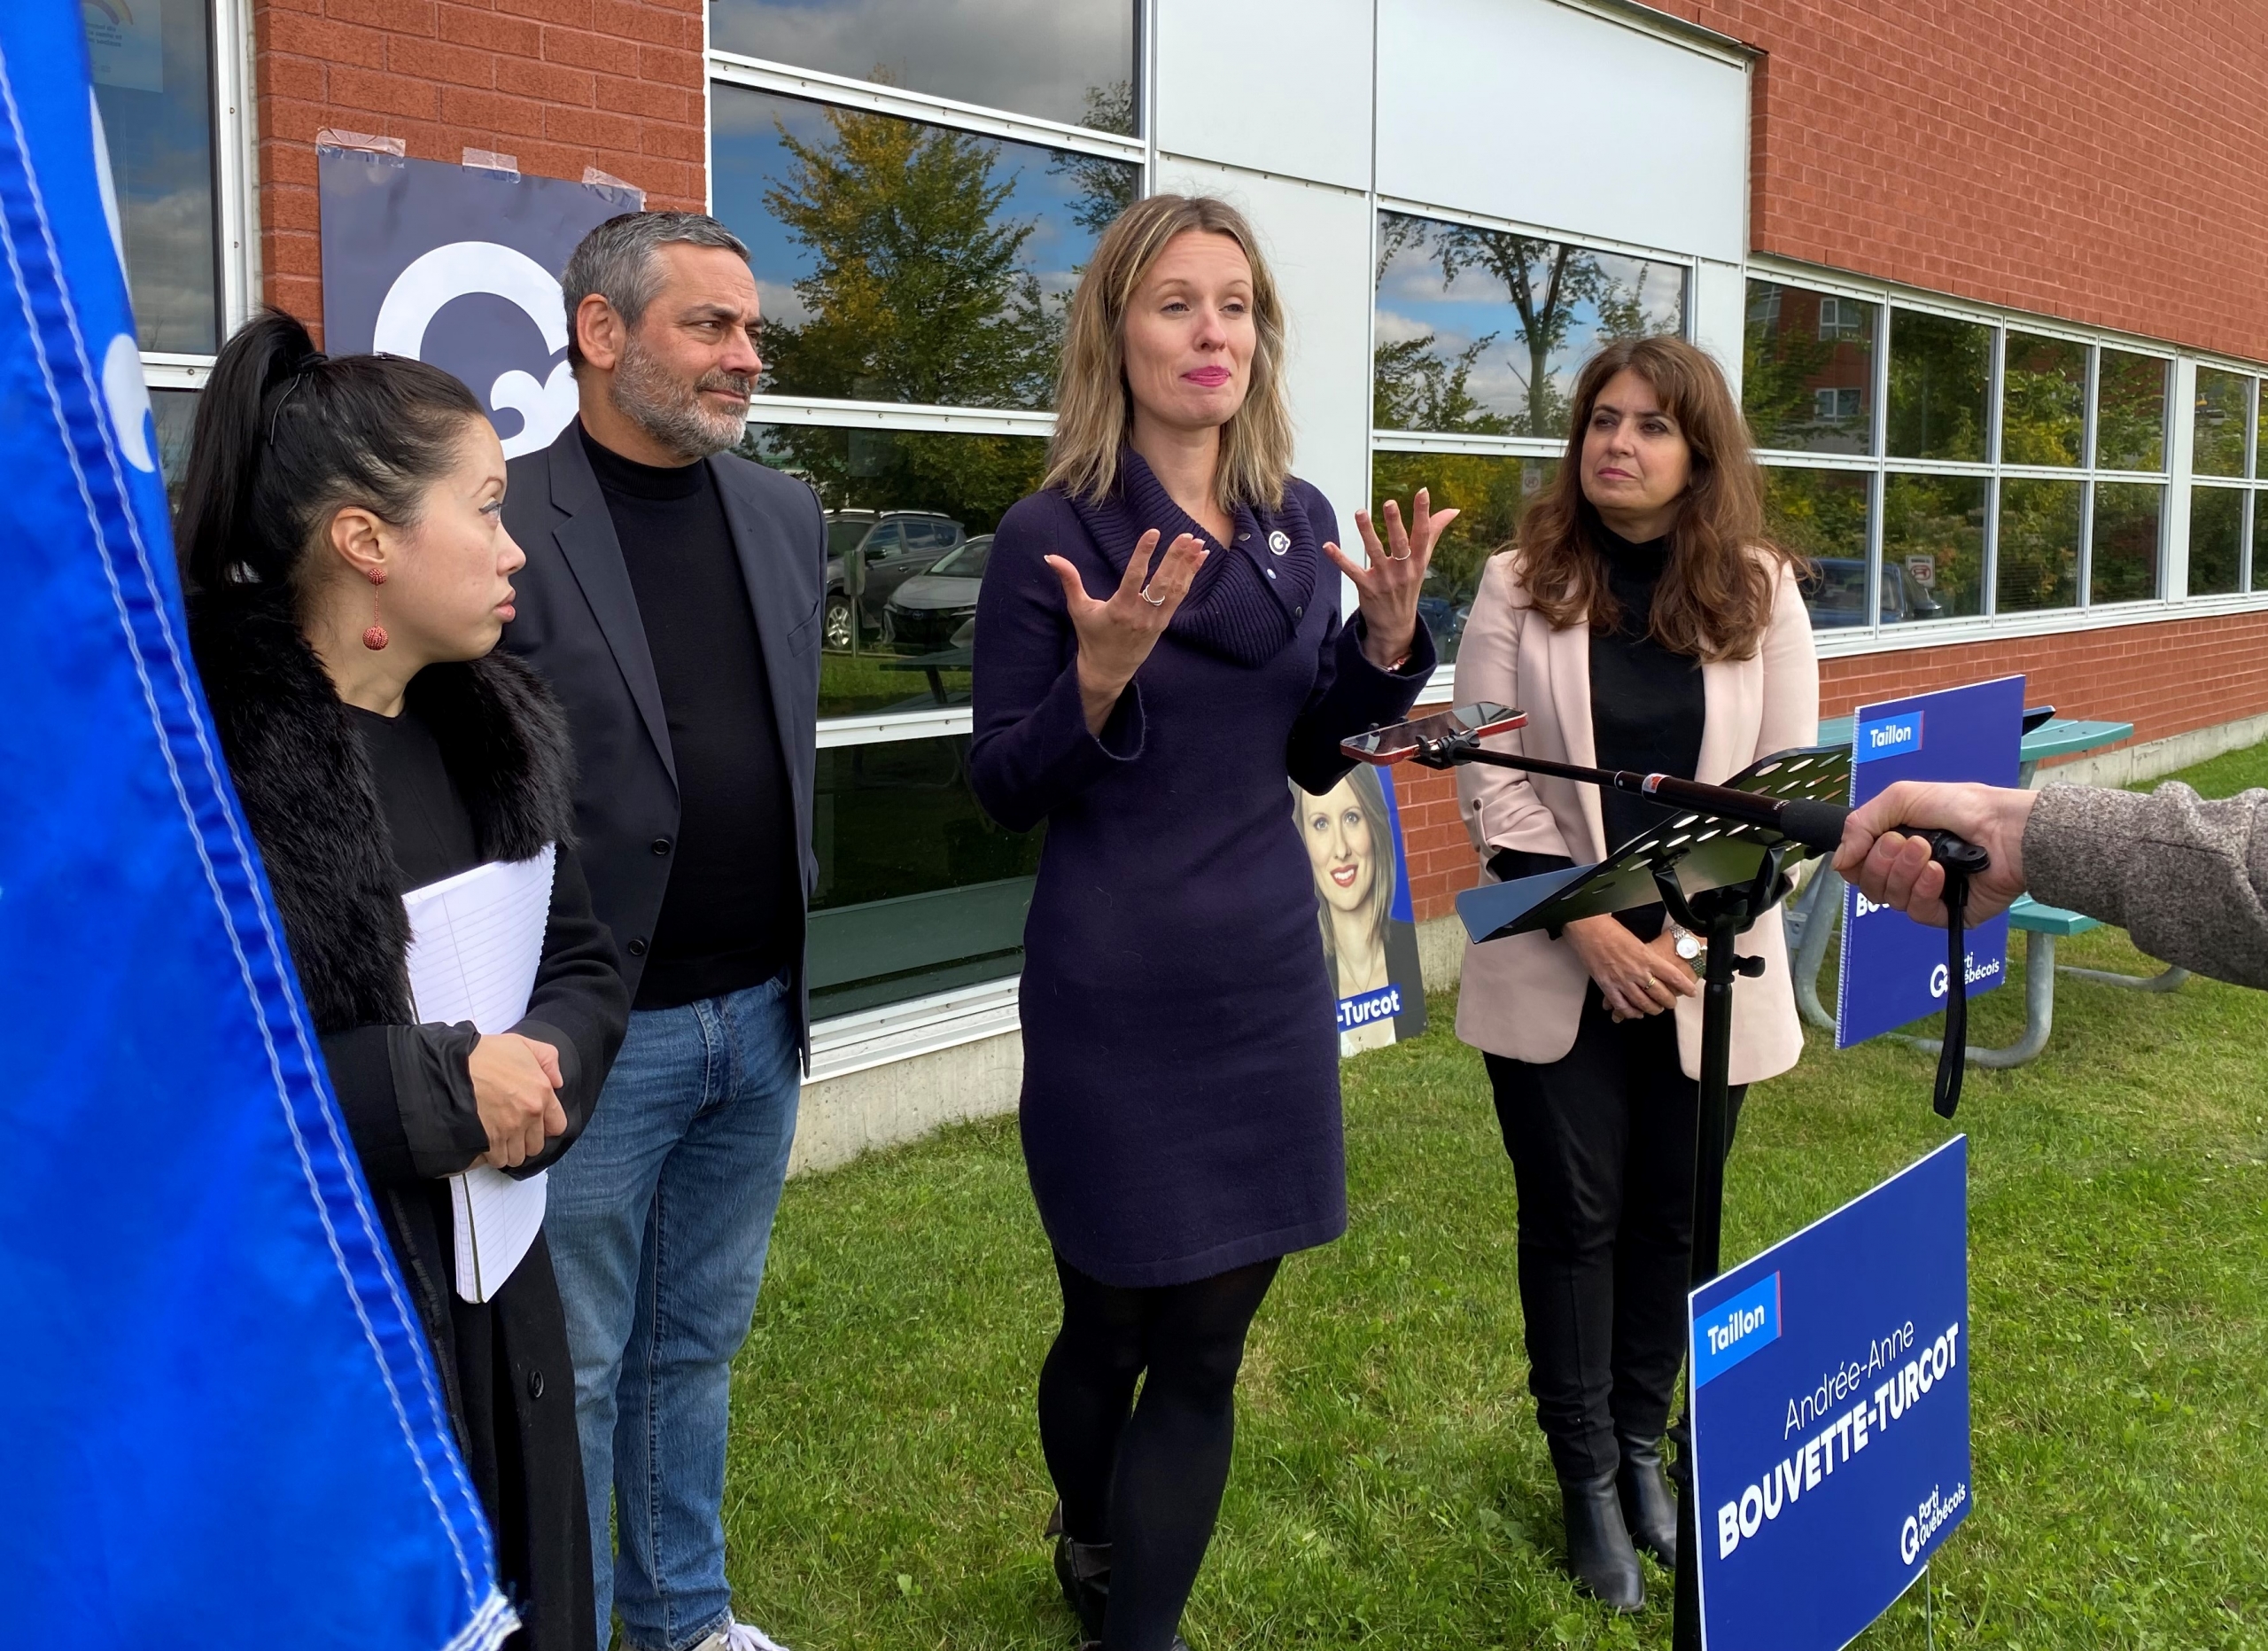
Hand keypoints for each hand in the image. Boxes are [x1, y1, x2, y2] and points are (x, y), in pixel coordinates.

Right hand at [466, 1033, 567, 1169]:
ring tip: (500, 1138)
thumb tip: (558, 1082)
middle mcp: (529, 1115)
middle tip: (514, 1129)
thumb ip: (548, 1059)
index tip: (536, 1121)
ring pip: (517, 1156)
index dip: (546, 1125)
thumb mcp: (523, 1044)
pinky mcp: (488, 1141)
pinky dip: (493, 1155)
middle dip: (526, 1140)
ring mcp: (509, 1129)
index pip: (558, 1126)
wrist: (450, 1067)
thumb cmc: (484, 1054)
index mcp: (541, 1093)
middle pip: (536, 1146)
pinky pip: (498, 1160)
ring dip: (510, 1150)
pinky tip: (487, 1143)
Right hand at [1045, 530, 1208, 734]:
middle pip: (1162, 582)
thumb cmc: (1091, 636)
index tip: (1154, 532)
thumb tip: (1050, 556)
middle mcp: (1141, 614)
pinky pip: (1179, 596)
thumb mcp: (1078, 608)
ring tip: (1197, 541)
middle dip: (1175, 558)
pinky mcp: (1164, 623)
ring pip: (1175, 589)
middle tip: (1186, 536)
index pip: (1134, 577)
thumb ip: (1069, 580)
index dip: (1144, 553)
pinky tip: (1199, 559)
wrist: (1108, 669)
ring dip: (1187, 564)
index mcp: (1119, 609)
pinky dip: (1190, 576)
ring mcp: (1155, 620)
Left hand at [1325, 490, 1459, 670]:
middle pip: (1400, 543)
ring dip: (1367, 532)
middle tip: (1389, 503)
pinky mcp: (1367, 587)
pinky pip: (1352, 570)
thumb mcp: (1424, 561)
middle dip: (1395, 523)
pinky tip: (1328, 546)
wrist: (1396, 624)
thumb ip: (1434, 533)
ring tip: (1360, 513)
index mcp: (1418, 560)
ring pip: (1375, 552)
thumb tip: (1452, 510)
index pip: (1423, 534)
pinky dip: (1339, 558)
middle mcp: (1403, 569)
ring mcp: (1385, 579)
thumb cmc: (1409, 587)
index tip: (1423, 492)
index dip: (1423, 513)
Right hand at [1564, 915, 1698, 1019]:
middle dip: (1669, 1002)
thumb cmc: (1610, 930)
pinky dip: (1631, 1012)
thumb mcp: (1636, 941)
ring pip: (1643, 1003)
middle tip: (1672, 1003)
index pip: (1673, 976)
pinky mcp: (1608, 986)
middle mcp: (1637, 971)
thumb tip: (1656, 966)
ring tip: (1656, 1010)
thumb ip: (1647, 956)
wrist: (1588, 930)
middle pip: (1660, 994)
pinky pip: (1623, 1005)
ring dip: (1652, 1009)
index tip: (1691, 991)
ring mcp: (1622, 981)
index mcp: (1647, 957)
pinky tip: (1636, 1013)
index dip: (1685, 986)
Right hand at [1832, 781, 2036, 926]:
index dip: (1859, 859)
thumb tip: (1838, 863)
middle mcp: (1908, 872)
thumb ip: (1859, 825)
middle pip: (1869, 885)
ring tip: (1929, 852)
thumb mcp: (1901, 798)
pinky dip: (1923, 890)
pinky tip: (1938, 873)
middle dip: (1884, 862)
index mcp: (1896, 846)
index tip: (1877, 841)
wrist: (2007, 829)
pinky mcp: (1947, 913)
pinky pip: (1917, 913)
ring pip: (1890, 899)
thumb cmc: (1962, 807)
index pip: (1858, 867)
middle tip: (1909, 842)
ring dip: (1905, 873)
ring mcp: (1928, 894)